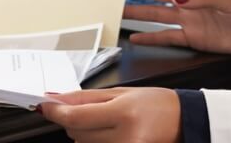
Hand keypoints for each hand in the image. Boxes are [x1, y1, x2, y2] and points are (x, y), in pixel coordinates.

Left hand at [40, 87, 179, 142]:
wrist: (185, 121)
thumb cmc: (158, 104)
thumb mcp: (123, 93)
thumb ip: (87, 98)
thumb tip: (58, 99)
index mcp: (124, 113)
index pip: (76, 117)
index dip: (56, 112)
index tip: (45, 106)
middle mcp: (124, 136)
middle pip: (76, 133)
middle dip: (74, 121)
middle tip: (93, 111)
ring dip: (86, 134)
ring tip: (109, 123)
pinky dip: (95, 142)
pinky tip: (109, 134)